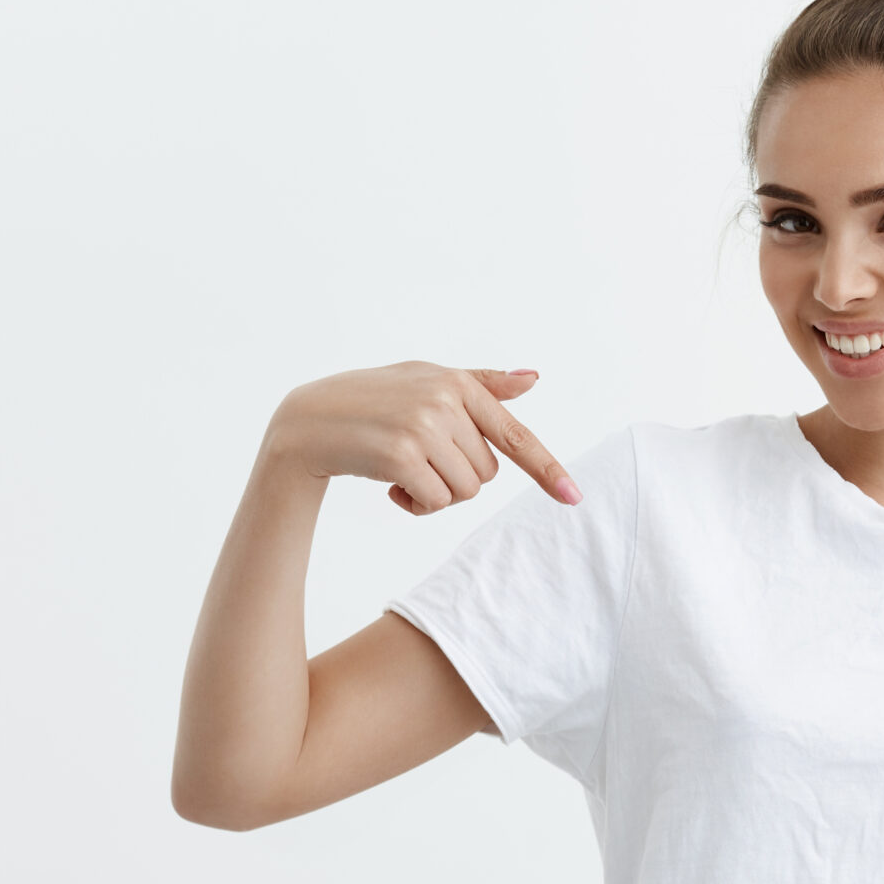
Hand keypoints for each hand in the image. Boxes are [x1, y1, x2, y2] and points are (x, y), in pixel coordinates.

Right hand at [264, 361, 581, 514]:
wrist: (308, 421)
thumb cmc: (372, 401)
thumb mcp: (426, 381)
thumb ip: (481, 384)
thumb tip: (534, 378)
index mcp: (457, 383)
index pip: (514, 434)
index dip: (546, 469)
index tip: (574, 497)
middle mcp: (445, 401)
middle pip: (487, 474)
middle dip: (457, 478)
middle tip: (419, 462)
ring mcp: (423, 427)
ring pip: (464, 491)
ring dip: (436, 494)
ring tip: (403, 473)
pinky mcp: (401, 455)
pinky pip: (434, 502)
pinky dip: (416, 506)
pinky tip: (390, 489)